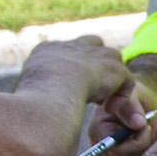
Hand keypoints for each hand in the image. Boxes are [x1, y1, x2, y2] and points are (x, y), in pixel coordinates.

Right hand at [18, 38, 134, 155]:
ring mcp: (95, 53)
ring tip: (103, 105)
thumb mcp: (30, 91)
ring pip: (112, 66)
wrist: (52, 87)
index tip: (74, 88)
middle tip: (95, 92)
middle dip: (97, 66)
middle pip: (92, 46)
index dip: (75, 69)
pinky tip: (108, 109)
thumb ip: (40, 91)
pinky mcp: (113, 65)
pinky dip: (121, 97)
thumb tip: (36, 105)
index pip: (65, 52)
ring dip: (112, 85)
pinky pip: (126, 80)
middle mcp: (72, 46)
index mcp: (48, 50)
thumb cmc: (33, 97)